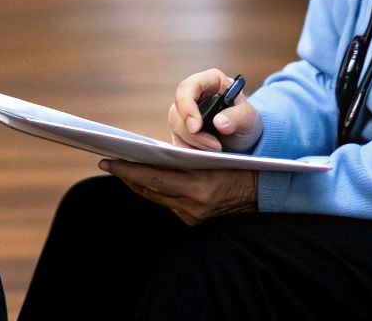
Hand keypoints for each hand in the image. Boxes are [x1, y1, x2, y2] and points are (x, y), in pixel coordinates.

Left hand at [102, 160, 258, 224]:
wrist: (263, 190)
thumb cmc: (241, 165)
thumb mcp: (214, 155)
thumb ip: (185, 156)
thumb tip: (152, 151)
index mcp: (198, 188)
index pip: (153, 179)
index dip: (128, 171)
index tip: (108, 161)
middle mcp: (192, 207)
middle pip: (149, 190)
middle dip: (127, 176)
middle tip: (108, 162)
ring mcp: (192, 216)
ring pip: (156, 197)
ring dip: (138, 182)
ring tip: (122, 167)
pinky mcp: (193, 220)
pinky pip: (167, 202)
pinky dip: (154, 189)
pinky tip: (144, 178)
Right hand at [169, 68, 262, 152]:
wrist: (245, 138)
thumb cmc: (246, 120)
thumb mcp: (249, 118)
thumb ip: (237, 117)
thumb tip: (219, 123)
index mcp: (209, 82)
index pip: (188, 88)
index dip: (187, 106)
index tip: (196, 126)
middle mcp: (192, 96)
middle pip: (177, 111)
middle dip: (193, 133)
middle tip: (215, 146)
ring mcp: (184, 114)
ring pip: (176, 128)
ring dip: (193, 143)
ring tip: (216, 150)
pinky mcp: (181, 132)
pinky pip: (177, 142)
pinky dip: (189, 152)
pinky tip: (205, 156)